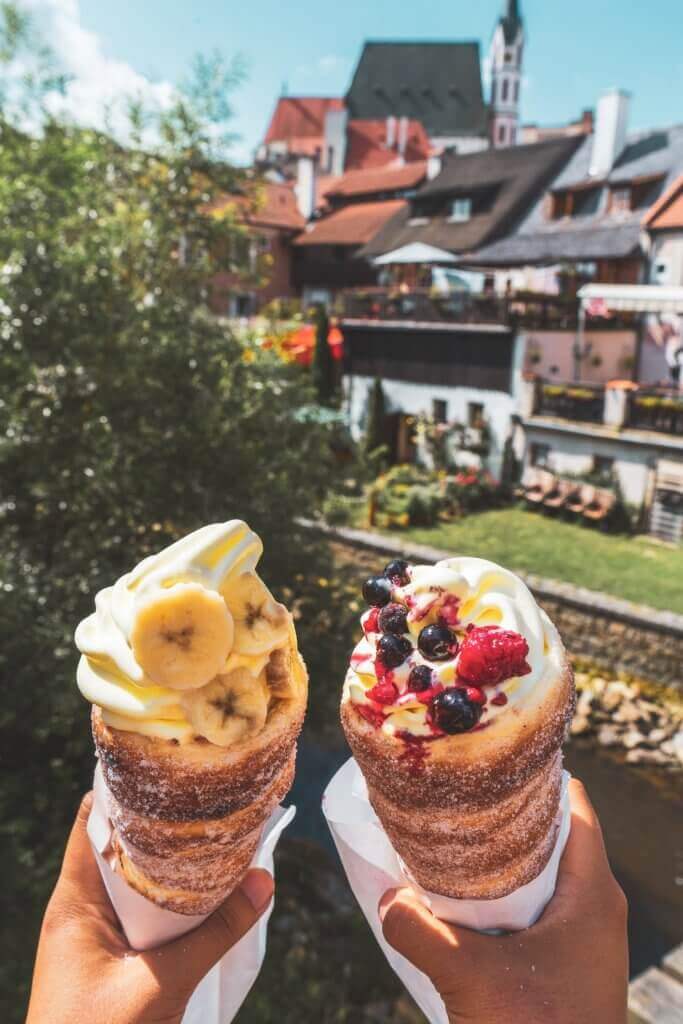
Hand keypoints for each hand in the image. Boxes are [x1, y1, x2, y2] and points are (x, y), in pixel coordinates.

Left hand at [26, 793, 273, 1023]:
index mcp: (72, 901)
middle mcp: (80, 907)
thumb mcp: (158, 986)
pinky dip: (175, 895)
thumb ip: (212, 935)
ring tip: (218, 825)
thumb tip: (265, 881)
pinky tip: (210, 884)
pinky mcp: (113, 956)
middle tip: (209, 789)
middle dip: (164, 820)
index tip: (170, 760)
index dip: (126, 786)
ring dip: (173, 859)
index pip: (90, 819)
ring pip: (137, 878)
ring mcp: (95, 933)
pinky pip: (145, 912)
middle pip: (120, 843)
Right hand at [379, 779, 627, 1023]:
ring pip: (539, 875)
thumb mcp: (470, 979)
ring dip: (496, 861)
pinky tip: (458, 904)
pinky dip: (499, 899)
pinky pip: (534, 911)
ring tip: (446, 842)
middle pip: (550, 835)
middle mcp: (595, 906)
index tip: (485, 759)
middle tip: (453, 797)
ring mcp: (583, 938)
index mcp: (592, 892)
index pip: (572, 803)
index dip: (532, 775)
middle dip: (502, 817)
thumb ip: (420, 931)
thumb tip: (385, 898)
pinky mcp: (567, 965)